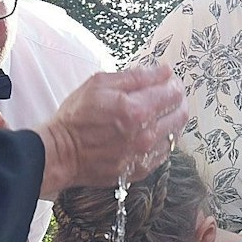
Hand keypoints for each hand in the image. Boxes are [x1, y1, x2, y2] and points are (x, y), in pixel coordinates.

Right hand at [36, 65, 186, 195]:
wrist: (60, 153)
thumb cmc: (76, 117)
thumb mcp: (100, 84)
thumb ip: (136, 76)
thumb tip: (163, 71)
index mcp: (137, 110)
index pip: (174, 93)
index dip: (173, 83)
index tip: (167, 81)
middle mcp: (145, 135)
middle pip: (180, 115)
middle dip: (177, 102)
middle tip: (166, 96)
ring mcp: (143, 156)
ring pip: (174, 135)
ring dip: (170, 122)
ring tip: (155, 115)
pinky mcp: (139, 170)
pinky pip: (162, 154)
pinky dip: (160, 141)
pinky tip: (147, 134)